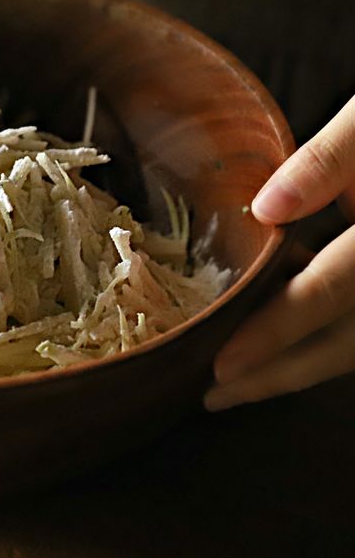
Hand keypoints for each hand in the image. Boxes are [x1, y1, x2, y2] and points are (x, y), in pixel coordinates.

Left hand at [205, 94, 354, 410]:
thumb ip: (326, 161)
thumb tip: (266, 210)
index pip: (329, 292)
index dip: (276, 331)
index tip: (223, 366)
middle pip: (346, 342)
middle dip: (279, 373)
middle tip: (215, 396)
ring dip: (298, 365)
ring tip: (237, 382)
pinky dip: (319, 340)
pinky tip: (278, 338)